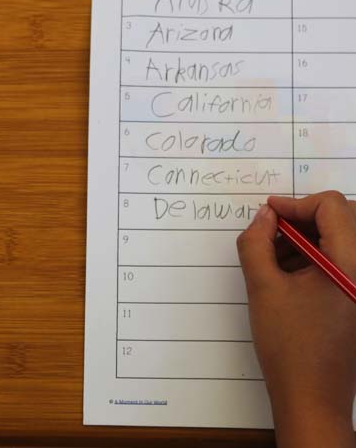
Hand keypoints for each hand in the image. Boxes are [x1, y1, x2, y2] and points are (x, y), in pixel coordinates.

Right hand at [237, 192, 355, 446]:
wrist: (312, 398)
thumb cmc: (288, 344)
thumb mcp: (263, 287)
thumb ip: (256, 242)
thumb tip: (263, 215)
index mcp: (350, 263)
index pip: (332, 206)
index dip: (295, 203)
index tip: (268, 214)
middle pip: (342, 218)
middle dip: (303, 218)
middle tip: (272, 231)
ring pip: (341, 238)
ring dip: (307, 237)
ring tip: (272, 255)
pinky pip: (340, 261)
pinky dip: (314, 256)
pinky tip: (286, 272)